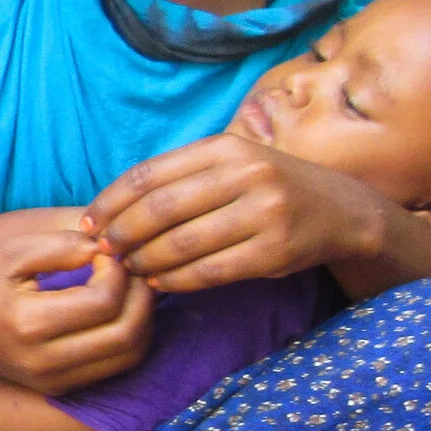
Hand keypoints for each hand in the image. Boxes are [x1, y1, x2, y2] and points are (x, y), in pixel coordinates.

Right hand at [0, 232, 154, 392]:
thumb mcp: (11, 251)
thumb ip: (62, 245)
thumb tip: (108, 251)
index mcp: (30, 323)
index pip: (104, 301)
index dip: (118, 272)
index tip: (106, 254)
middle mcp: (45, 361)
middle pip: (126, 334)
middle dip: (142, 297)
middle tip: (132, 271)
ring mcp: (53, 381)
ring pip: (129, 356)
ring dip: (142, 320)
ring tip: (130, 290)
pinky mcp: (59, 388)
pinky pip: (114, 367)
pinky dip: (129, 338)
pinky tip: (118, 313)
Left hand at [87, 135, 383, 293]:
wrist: (342, 210)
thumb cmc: (266, 187)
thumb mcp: (228, 165)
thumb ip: (177, 178)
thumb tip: (106, 209)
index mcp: (225, 148)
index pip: (148, 175)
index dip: (110, 202)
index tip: (88, 224)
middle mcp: (246, 174)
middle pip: (159, 210)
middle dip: (121, 235)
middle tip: (103, 252)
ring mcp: (265, 213)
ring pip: (181, 245)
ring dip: (144, 262)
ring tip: (128, 269)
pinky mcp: (275, 252)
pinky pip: (208, 272)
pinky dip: (175, 281)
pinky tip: (159, 283)